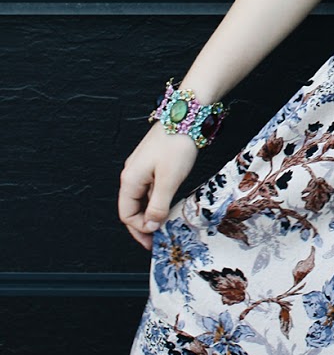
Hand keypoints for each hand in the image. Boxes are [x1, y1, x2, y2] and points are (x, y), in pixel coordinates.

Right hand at [118, 124, 199, 250]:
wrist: (187, 115)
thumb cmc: (177, 144)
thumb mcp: (169, 180)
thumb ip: (158, 205)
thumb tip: (151, 226)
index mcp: (130, 179)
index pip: (127, 215)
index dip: (139, 230)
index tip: (155, 239)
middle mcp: (132, 174)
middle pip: (132, 208)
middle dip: (144, 225)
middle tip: (158, 239)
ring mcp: (142, 168)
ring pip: (142, 198)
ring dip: (152, 213)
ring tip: (165, 225)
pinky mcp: (153, 163)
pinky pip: (151, 188)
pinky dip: (158, 200)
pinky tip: (170, 205)